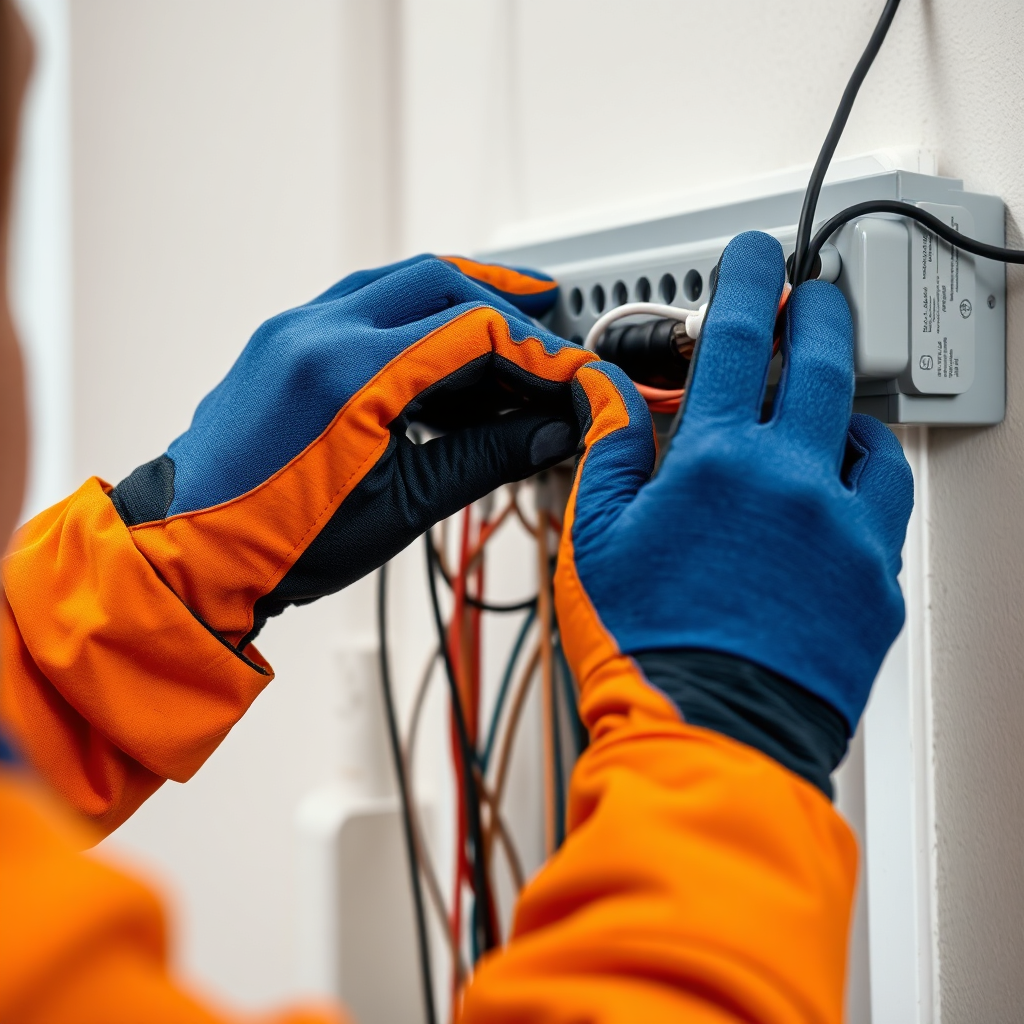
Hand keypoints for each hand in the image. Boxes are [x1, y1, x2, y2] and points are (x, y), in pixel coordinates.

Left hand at [110, 255, 594, 651]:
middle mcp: (315, 333)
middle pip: (436, 280)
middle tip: (553, 312)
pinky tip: (441, 346)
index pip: (471, 332)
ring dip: (457, 295)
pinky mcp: (283, 342)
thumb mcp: (402, 506)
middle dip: (503, 295)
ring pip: (396, 281)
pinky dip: (413, 312)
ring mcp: (292, 331)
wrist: (193, 555)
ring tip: (507, 322)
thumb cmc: (284, 544)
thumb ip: (486, 457)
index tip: (571, 376)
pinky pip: (362, 302)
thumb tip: (551, 430)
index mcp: (348, 373)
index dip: (535, 352)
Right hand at [555, 230, 912, 763]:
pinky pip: (885, 509)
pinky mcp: (877, 583)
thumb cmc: (644, 648)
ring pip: (868, 436)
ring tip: (827, 410)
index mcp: (716, 464)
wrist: (706, 741)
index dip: (745, 282)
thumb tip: (607, 392)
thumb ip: (607, 449)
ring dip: (846, 408)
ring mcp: (846, 532)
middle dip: (819, 312)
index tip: (756, 255)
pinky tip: (842, 492)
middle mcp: (794, 483)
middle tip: (815, 292)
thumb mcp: (594, 540)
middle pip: (820, 363)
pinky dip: (866, 484)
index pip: (735, 340)